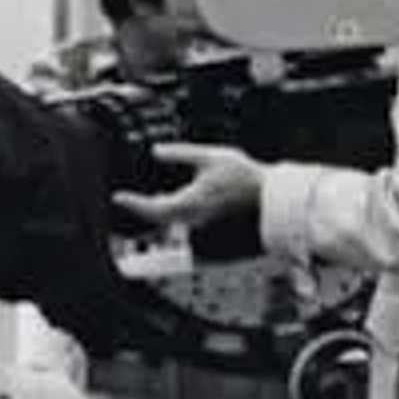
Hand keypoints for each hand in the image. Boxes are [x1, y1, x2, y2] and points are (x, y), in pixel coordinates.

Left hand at [112, 142, 264, 229]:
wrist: (279, 205)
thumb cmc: (250, 181)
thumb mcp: (212, 157)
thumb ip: (180, 153)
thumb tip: (157, 151)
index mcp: (188, 206)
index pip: (150, 209)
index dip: (132, 203)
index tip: (119, 197)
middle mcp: (194, 226)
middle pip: (164, 218)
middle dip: (156, 205)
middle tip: (153, 193)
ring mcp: (206, 239)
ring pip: (180, 225)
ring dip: (179, 212)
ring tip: (195, 197)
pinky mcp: (219, 247)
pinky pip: (197, 233)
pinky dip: (195, 221)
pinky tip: (208, 207)